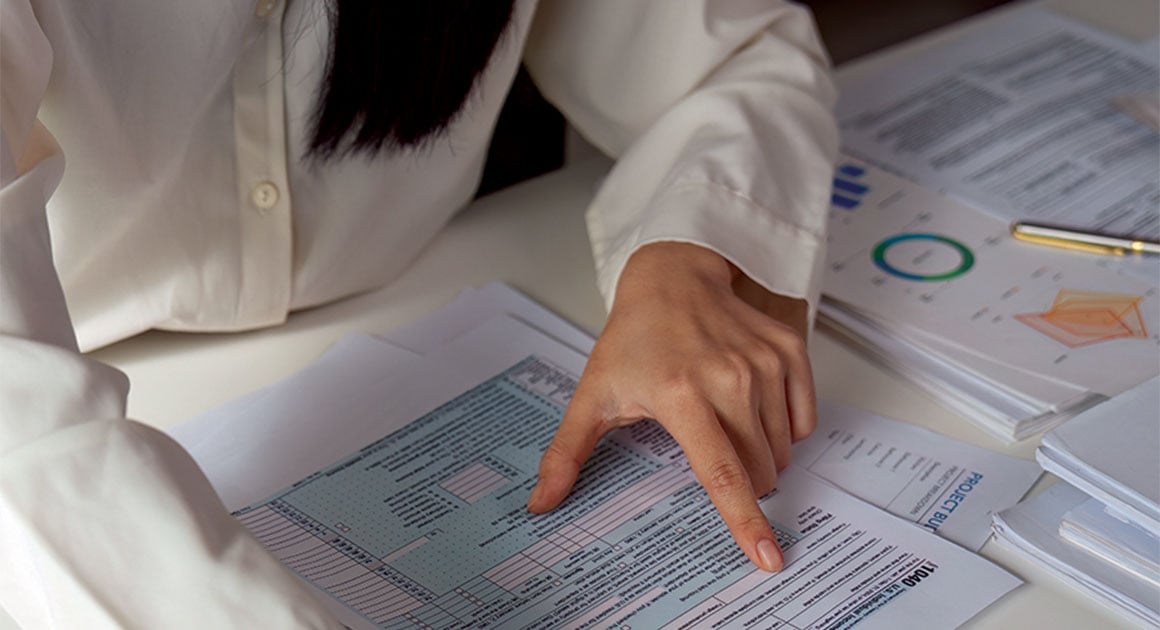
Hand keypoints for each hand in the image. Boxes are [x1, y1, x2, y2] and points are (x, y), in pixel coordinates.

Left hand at [527, 241, 816, 571]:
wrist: (673, 279)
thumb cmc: (633, 339)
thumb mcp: (593, 395)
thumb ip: (566, 454)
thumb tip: (540, 504)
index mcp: (680, 396)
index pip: (722, 472)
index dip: (745, 521)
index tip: (768, 558)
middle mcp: (729, 379)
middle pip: (757, 470)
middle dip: (741, 482)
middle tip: (708, 446)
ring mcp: (763, 364)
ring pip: (782, 450)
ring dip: (760, 455)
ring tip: (724, 418)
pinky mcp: (787, 352)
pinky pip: (804, 421)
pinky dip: (785, 430)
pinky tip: (754, 408)